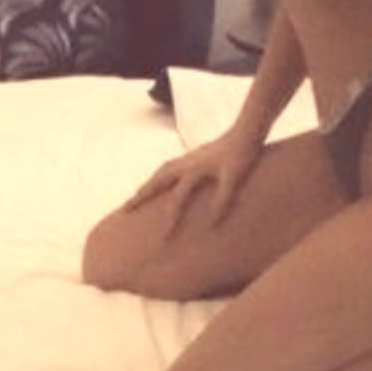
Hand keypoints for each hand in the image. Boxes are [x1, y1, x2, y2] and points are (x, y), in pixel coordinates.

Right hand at [122, 125, 262, 237]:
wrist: (248, 130)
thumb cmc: (243, 155)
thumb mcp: (234, 179)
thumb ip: (222, 200)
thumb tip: (211, 225)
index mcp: (194, 170)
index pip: (177, 199)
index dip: (171, 220)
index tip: (163, 240)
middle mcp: (186, 163)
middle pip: (157, 181)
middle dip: (140, 197)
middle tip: (123, 212)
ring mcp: (189, 157)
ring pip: (161, 172)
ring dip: (147, 185)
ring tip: (135, 198)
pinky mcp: (194, 155)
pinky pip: (168, 168)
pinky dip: (158, 177)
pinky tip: (160, 182)